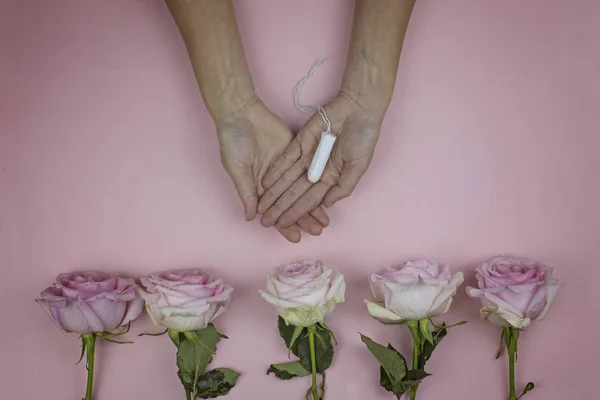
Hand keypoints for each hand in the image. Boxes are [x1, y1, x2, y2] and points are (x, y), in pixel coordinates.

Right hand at [217, 98, 329, 241]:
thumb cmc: (233, 141)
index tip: (296, 237)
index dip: (285, 225)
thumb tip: (251, 218)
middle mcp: (275, 180)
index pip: (275, 211)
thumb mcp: (237, 169)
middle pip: (292, 203)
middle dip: (304, 218)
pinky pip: (309, 169)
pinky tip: (327, 194)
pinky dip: (317, 182)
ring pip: (303, 189)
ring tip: (325, 220)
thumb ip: (247, 193)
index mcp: (259, 187)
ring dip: (314, 205)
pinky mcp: (296, 150)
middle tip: (317, 230)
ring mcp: (287, 166)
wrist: (241, 113)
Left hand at [257, 92, 381, 227]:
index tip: (284, 225)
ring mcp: (307, 156)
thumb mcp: (358, 167)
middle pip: (295, 192)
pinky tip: (265, 183)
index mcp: (331, 178)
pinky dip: (275, 171)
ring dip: (274, 193)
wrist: (358, 109)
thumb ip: (343, 187)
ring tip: (262, 207)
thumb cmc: (364, 138)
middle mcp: (316, 170)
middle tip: (266, 221)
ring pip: (287, 178)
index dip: (297, 213)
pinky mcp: (300, 141)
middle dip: (280, 208)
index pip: (310, 200)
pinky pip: (285, 159)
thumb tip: (327, 205)